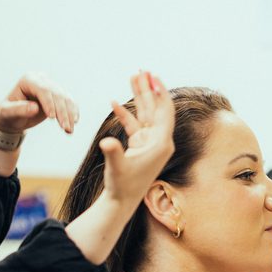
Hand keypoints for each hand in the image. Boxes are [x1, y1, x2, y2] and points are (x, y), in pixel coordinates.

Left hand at [0, 73, 78, 134]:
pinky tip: (74, 122)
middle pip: (56, 94)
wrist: (12, 119)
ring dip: (69, 114)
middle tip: (65, 128)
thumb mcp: (7, 113)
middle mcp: (41, 80)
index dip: (49, 103)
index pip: (42, 89)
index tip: (52, 118)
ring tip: (69, 130)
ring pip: (65, 98)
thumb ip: (18, 109)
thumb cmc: (7, 114)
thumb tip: (34, 107)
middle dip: (62, 112)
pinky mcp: (57, 96)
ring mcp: (50, 87)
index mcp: (28, 79)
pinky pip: (68, 102)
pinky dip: (72, 112)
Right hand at [100, 71, 173, 204]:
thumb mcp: (117, 167)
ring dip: (138, 97)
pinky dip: (125, 113)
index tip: (154, 77)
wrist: (120, 202)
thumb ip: (113, 152)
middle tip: (142, 70)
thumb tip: (106, 142)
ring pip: (144, 113)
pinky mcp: (138, 146)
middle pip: (155, 108)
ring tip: (131, 77)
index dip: (160, 92)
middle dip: (148, 89)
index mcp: (161, 143)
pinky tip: (114, 102)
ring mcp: (148, 142)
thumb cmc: (122, 186)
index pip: (165, 112)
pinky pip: (133, 124)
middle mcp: (158, 140)